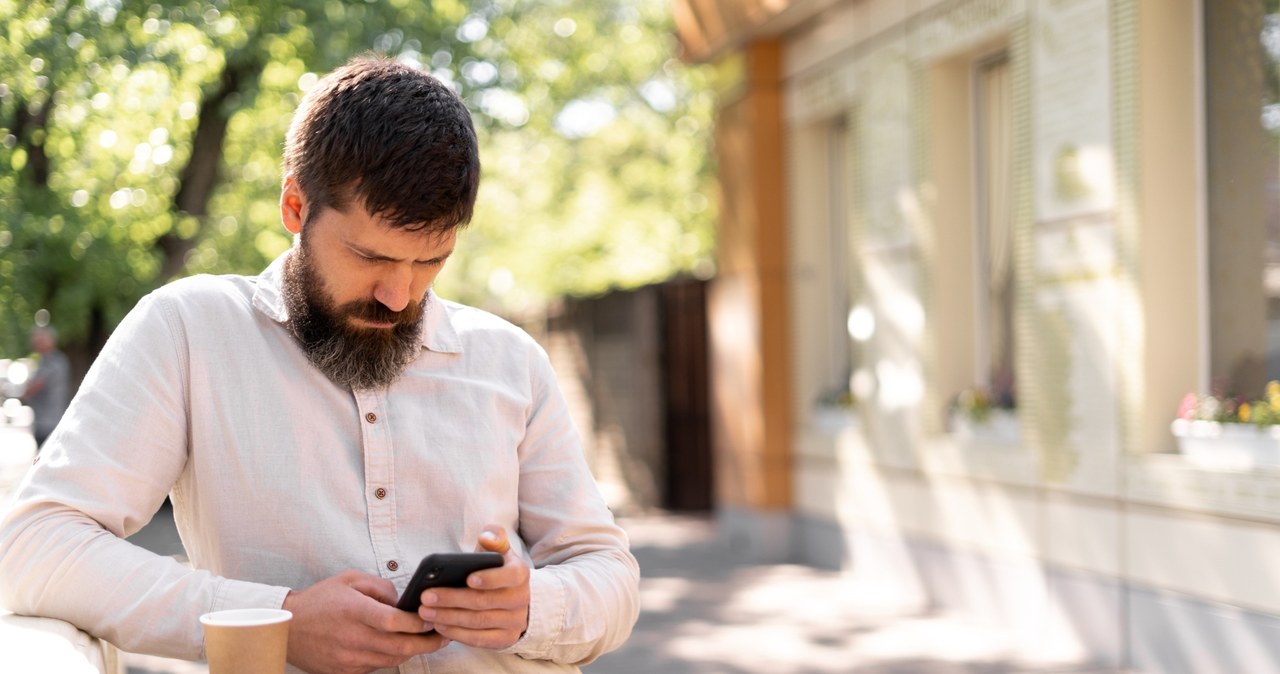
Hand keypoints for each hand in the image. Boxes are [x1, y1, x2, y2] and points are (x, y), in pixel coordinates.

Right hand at [283, 570, 447, 673]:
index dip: (419, 622)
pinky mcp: (345, 672)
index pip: (395, 621)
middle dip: (427, 643)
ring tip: (426, 641)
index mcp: (354, 611)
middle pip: (400, 647)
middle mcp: (352, 638)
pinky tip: (397, 648)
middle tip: (443, 636)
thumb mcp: (350, 580)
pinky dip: (390, 658)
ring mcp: (348, 659)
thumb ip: (381, 587)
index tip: (434, 618)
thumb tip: (404, 602)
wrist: (288, 628)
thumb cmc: (320, 600)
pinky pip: (376, 667)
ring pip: (392, 660)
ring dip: (412, 652)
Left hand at [417, 525, 530, 649]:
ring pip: (478, 622)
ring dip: (449, 617)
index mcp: (520, 574)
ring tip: (425, 611)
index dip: (489, 578)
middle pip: (484, 601)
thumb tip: (487, 536)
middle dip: (453, 599)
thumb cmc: (497, 570)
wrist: (513, 598)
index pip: (508, 576)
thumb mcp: (498, 551)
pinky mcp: (505, 639)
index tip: (467, 578)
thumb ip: (494, 537)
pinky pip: (479, 639)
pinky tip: (438, 625)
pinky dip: (457, 633)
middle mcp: (521, 599)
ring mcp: (514, 622)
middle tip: (426, 596)